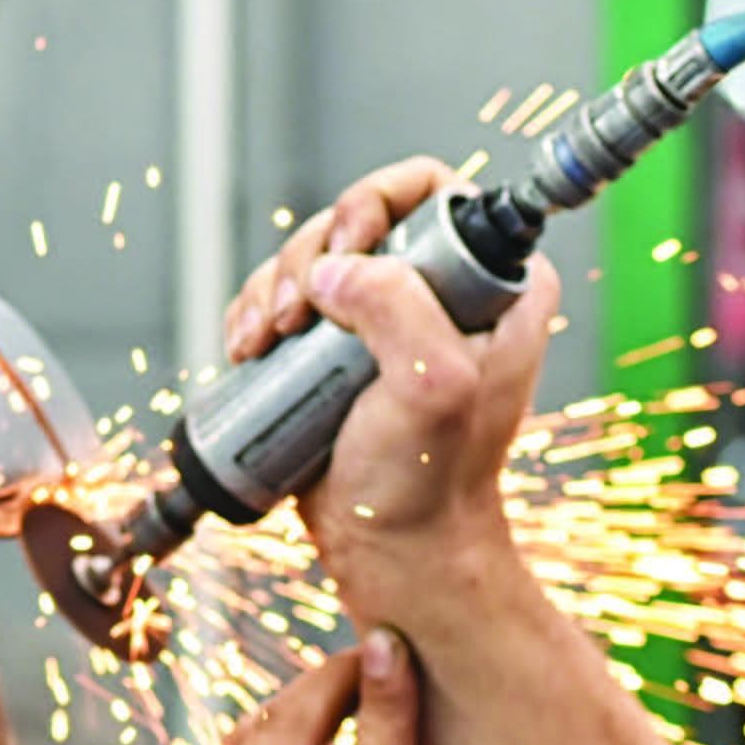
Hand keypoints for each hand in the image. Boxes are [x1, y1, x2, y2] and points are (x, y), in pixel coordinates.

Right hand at [224, 156, 558, 640]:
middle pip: (360, 219)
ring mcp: (388, 323)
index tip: (348, 246)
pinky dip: (259, 314)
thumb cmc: (428, 486)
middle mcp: (446, 293)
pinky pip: (291, 304)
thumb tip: (332, 269)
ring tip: (262, 339)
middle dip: (311, 253)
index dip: (379, 201)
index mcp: (497, 288)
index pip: (436, 191)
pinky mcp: (341, 354)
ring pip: (317, 259)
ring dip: (275, 287)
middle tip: (294, 312)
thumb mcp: (433, 387)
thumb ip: (397, 306)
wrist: (394, 553)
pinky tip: (247, 346)